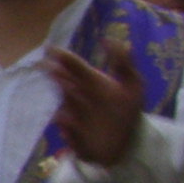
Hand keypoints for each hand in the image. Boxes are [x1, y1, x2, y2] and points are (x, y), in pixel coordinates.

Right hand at [40, 41, 145, 169]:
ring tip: (66, 89)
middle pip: (65, 83)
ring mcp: (76, 116)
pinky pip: (69, 131)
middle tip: (51, 68)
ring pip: (66, 105)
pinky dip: (67, 127)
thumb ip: (123, 61)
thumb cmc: (128, 112)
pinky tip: (67, 122)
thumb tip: (108, 38)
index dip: (63, 57)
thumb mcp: (133, 83)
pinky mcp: (76, 137)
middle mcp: (80, 97)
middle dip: (57, 75)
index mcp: (91, 84)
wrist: (129, 143)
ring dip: (65, 98)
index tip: (50, 48)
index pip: (74, 68)